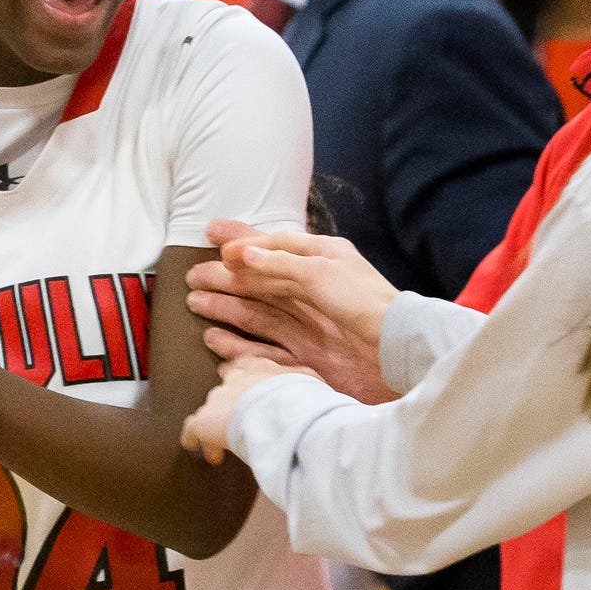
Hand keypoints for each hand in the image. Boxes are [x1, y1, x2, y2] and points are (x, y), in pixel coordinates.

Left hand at [181, 355, 306, 464]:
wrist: (279, 412)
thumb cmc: (301, 399)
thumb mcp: (310, 383)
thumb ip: (307, 382)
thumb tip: (318, 390)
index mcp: (261, 368)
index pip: (246, 365)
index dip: (242, 374)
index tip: (240, 381)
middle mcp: (236, 378)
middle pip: (225, 382)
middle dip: (227, 396)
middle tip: (230, 412)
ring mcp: (218, 398)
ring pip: (211, 408)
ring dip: (216, 422)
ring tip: (222, 441)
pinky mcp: (205, 421)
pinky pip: (192, 429)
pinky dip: (194, 439)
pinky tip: (198, 449)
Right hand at [186, 221, 398, 403]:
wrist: (398, 354)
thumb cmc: (366, 305)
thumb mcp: (321, 273)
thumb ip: (278, 264)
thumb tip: (240, 253)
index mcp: (321, 258)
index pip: (273, 245)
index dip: (242, 240)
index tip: (211, 234)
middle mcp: (312, 288)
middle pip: (260, 280)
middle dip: (225, 276)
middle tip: (192, 275)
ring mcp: (309, 322)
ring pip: (257, 310)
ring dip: (225, 305)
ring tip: (194, 302)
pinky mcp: (308, 354)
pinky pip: (264, 343)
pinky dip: (238, 342)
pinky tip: (215, 338)